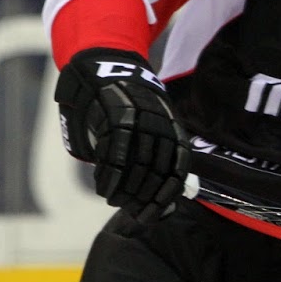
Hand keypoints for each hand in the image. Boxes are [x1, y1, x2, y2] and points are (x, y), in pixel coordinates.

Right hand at [53, 48, 186, 223]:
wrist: (105, 69)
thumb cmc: (129, 107)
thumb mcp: (152, 126)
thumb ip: (159, 159)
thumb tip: (169, 203)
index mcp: (173, 127)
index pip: (177, 169)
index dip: (167, 195)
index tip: (156, 212)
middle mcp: (159, 125)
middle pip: (155, 172)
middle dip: (144, 198)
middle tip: (132, 211)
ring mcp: (138, 123)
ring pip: (135, 169)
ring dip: (125, 192)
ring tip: (116, 201)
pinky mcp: (115, 120)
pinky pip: (115, 159)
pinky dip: (109, 179)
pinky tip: (103, 189)